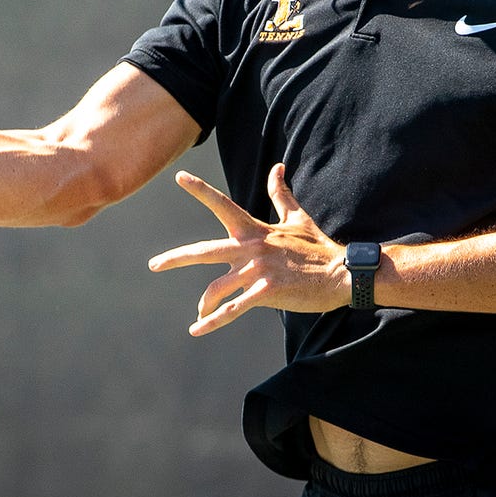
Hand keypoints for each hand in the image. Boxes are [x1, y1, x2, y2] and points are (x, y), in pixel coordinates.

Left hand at [147, 164, 345, 334]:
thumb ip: (280, 194)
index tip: (179, 177)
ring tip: (198, 315)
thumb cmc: (318, 247)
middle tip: (153, 265)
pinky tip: (197, 329)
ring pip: (217, 287)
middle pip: (205, 250)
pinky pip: (234, 309)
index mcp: (255, 230)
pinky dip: (214, 320)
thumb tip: (277, 167)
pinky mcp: (267, 292)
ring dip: (204, 303)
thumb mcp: (297, 218)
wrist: (343, 272)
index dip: (200, 190)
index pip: (222, 205)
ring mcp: (258, 270)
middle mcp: (252, 247)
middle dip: (176, 258)